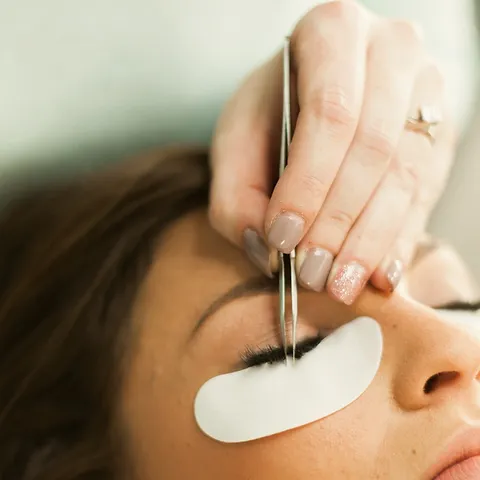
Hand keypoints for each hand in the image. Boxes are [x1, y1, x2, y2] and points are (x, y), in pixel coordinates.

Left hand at [209, 0, 454, 304]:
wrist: (312, 89)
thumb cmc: (270, 110)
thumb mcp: (235, 140)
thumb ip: (235, 194)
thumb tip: (264, 251)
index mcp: (333, 32)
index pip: (331, 113)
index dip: (307, 184)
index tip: (282, 238)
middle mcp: (392, 51)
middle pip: (373, 148)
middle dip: (338, 222)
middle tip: (309, 273)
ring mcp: (425, 91)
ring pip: (406, 176)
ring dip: (368, 241)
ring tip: (338, 285)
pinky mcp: (438, 135)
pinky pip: (425, 194)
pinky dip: (398, 241)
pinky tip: (377, 277)